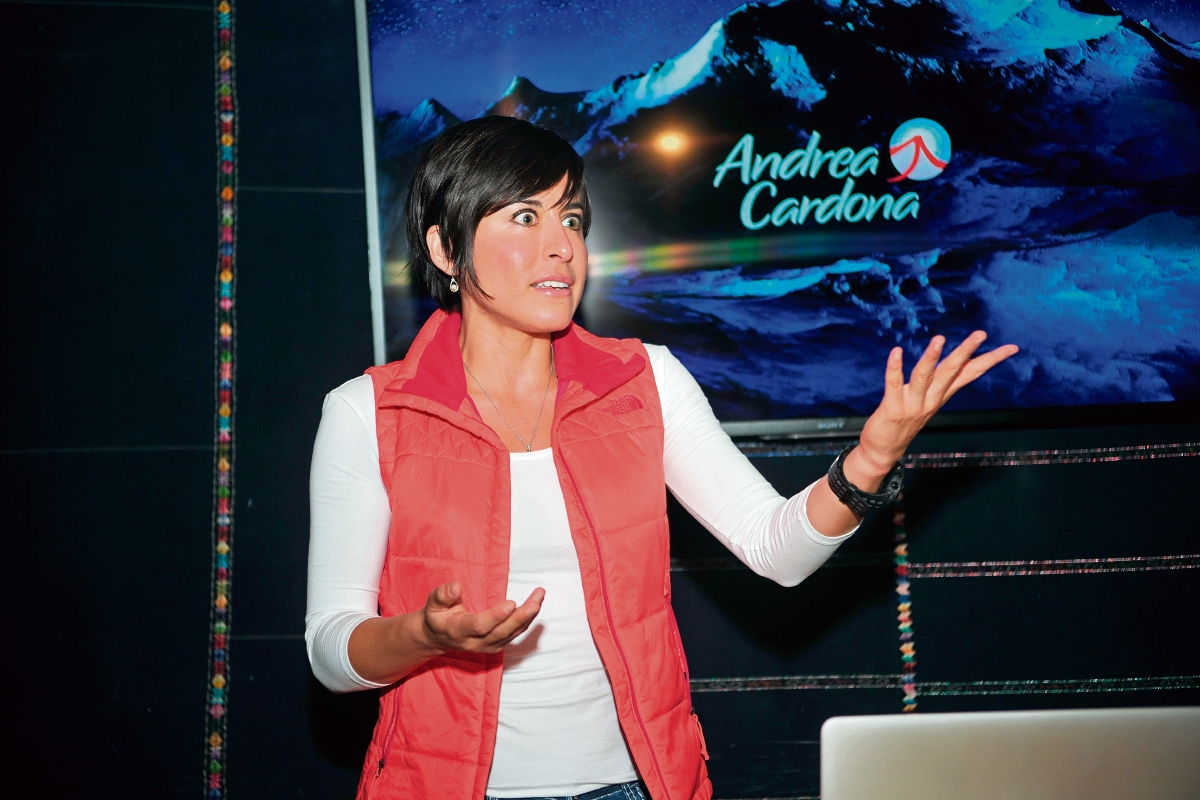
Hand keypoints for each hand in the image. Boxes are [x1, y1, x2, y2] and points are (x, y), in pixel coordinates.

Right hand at [416, 581, 544, 655]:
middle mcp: (475, 642)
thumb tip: (456, 587)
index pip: (479, 626)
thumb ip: (442, 595)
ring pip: (512, 633)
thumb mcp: (432, 603)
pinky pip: (515, 633)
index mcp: (458, 631)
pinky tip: (536, 604)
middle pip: (502, 632)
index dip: (496, 616)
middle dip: (521, 617)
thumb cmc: (436, 616)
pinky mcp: (496, 644)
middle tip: (536, 601)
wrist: (437, 637)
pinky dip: (527, 620)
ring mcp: (487, 646)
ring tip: (539, 596)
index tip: (511, 603)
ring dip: (528, 616)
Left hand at [853, 332, 1018, 481]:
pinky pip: (894, 385)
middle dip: (966, 351)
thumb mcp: (928, 401)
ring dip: (932, 357)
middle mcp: (932, 400)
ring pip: (925, 377)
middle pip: (952, 372)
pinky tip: (896, 351)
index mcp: (941, 395)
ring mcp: (913, 406)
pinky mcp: (893, 409)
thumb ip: (940, 383)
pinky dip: (895, 368)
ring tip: (939, 338)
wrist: (885, 451)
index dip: (990, 360)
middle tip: (980, 334)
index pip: (970, 374)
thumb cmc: (903, 421)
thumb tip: (955, 362)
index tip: (1011, 348)